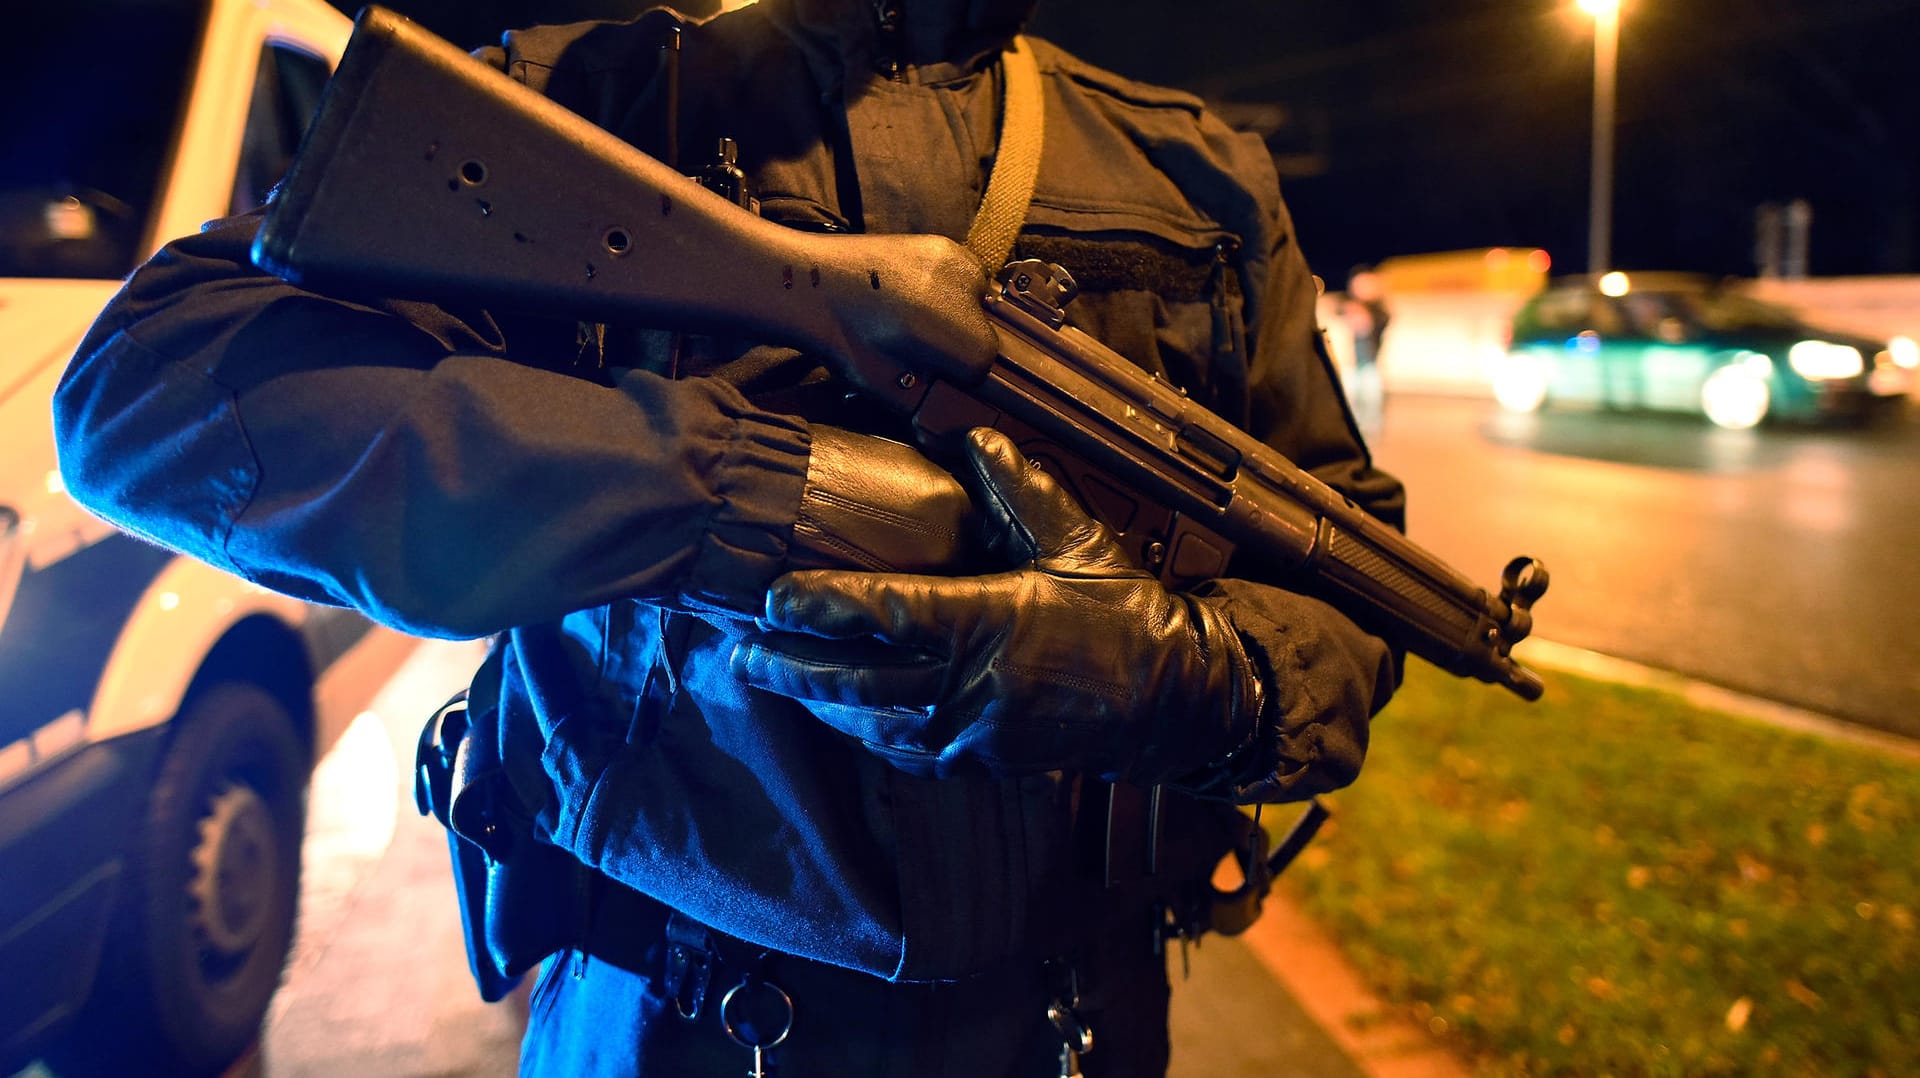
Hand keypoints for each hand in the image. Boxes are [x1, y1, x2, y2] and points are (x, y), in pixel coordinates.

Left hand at [733, 428, 1263, 781]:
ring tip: (767, 675)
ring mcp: (976, 733)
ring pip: (873, 721)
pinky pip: (906, 752)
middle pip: (860, 680)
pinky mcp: (982, 763)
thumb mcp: (1078, 537)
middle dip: (790, 665)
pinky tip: (834, 712)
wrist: (1173, 699)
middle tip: (738, 649)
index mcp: (994, 621)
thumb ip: (1019, 488)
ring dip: (815, 699)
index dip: (826, 606)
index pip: (890, 614)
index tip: (775, 596)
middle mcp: (976, 685)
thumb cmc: (1125, 610)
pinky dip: (863, 730)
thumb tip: (970, 439)